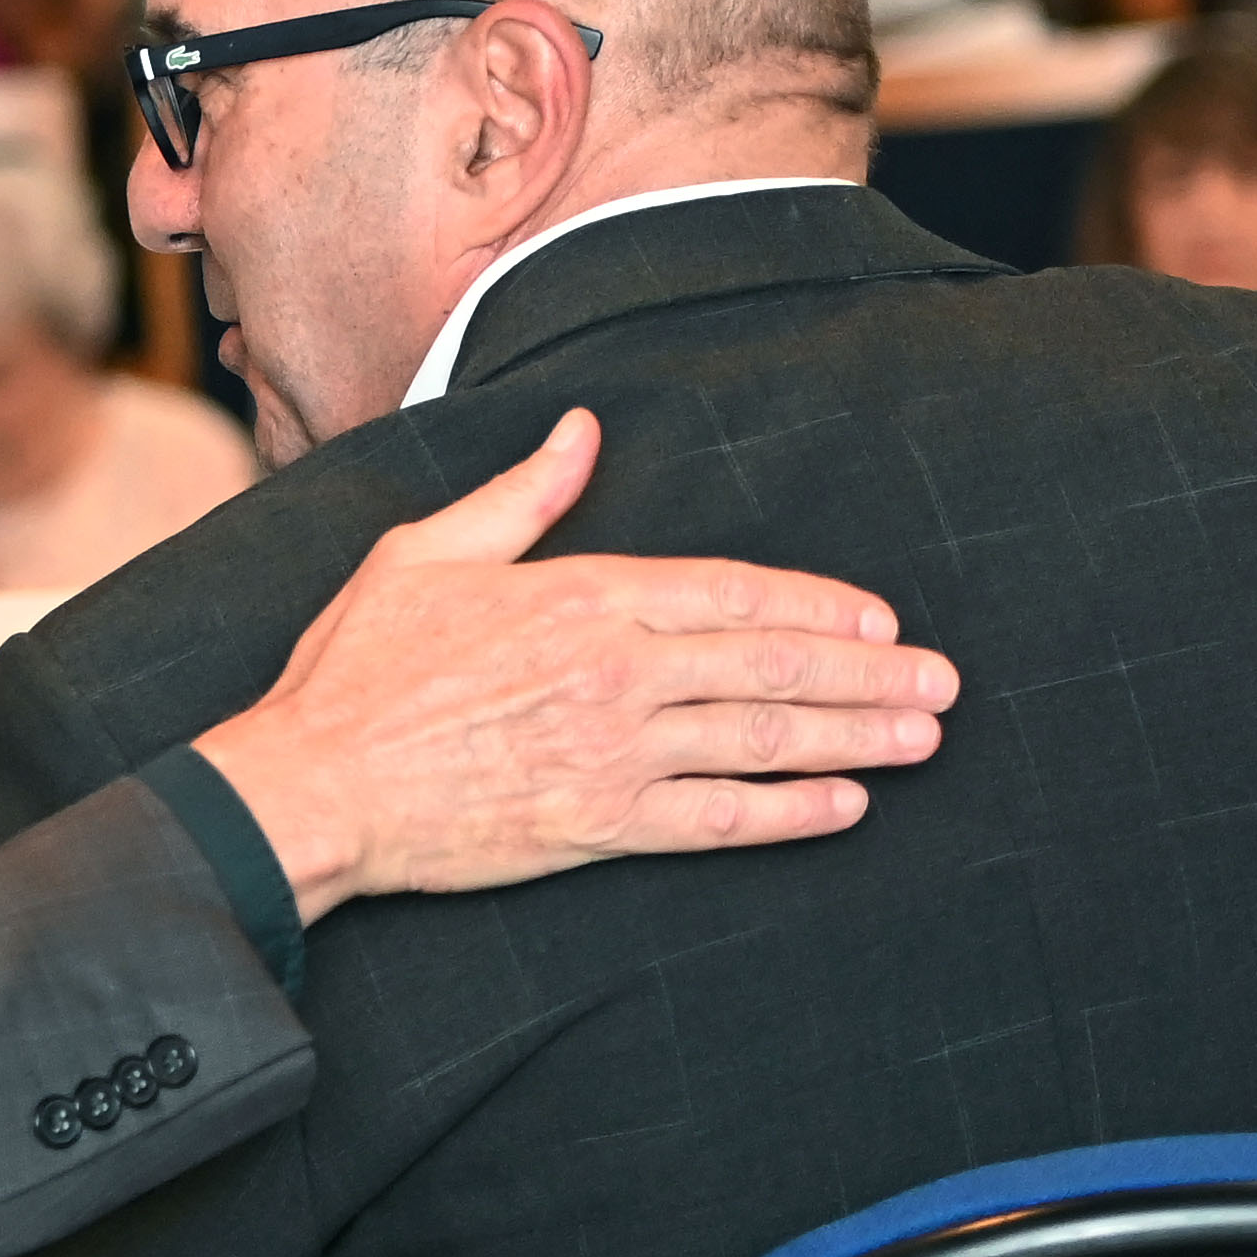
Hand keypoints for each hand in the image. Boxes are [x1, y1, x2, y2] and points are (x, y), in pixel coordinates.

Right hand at [191, 409, 956, 914]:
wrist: (316, 782)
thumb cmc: (359, 665)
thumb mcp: (429, 551)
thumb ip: (522, 494)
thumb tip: (584, 432)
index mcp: (579, 594)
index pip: (728, 592)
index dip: (813, 603)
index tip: (878, 615)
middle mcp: (613, 671)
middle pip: (768, 665)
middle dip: (866, 672)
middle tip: (939, 682)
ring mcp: (613, 753)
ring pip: (761, 739)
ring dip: (853, 737)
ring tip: (921, 737)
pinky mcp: (599, 825)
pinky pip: (717, 819)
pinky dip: (789, 813)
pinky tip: (845, 808)